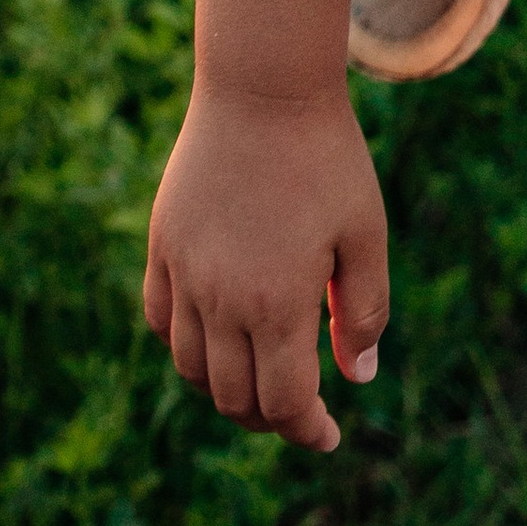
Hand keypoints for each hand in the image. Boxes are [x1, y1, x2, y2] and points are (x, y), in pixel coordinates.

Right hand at [143, 84, 388, 453]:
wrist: (264, 89)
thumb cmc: (327, 159)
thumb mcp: (365, 234)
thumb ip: (363, 311)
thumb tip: (357, 379)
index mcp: (277, 304)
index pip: (283, 402)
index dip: (307, 430)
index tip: (329, 436)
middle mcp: (219, 301)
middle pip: (233, 397)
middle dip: (270, 417)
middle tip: (300, 410)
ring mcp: (182, 275)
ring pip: (190, 368)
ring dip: (225, 388)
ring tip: (260, 380)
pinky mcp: (161, 247)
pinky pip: (161, 321)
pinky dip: (184, 346)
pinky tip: (214, 339)